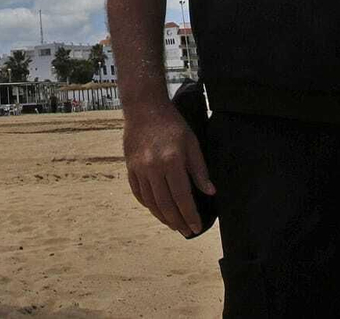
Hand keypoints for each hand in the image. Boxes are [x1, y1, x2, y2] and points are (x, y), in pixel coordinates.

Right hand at [122, 100, 214, 234]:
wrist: (144, 108)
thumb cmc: (172, 124)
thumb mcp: (192, 143)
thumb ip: (200, 169)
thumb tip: (210, 192)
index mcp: (172, 162)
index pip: (182, 197)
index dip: (190, 215)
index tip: (196, 227)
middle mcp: (153, 168)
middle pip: (166, 204)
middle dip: (177, 221)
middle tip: (186, 232)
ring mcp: (139, 169)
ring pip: (151, 202)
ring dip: (163, 217)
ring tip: (173, 224)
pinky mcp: (130, 167)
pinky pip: (138, 192)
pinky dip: (148, 205)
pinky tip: (157, 210)